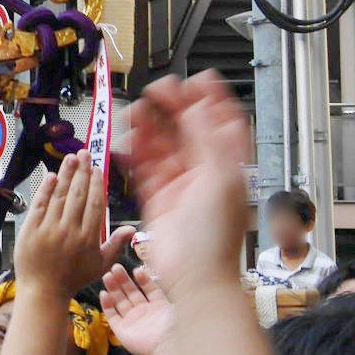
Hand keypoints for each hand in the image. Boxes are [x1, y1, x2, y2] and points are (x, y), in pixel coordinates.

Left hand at [13, 151, 130, 297]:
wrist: (43, 291)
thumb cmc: (74, 278)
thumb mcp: (100, 265)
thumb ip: (116, 244)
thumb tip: (132, 228)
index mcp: (88, 238)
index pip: (93, 204)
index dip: (95, 184)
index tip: (97, 168)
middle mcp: (69, 231)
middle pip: (77, 195)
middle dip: (82, 171)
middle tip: (85, 153)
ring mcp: (48, 229)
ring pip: (59, 196)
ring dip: (65, 174)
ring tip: (70, 158)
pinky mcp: (30, 230)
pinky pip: (39, 205)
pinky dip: (45, 190)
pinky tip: (50, 176)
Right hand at [101, 262, 172, 354]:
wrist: (167, 345)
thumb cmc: (174, 323)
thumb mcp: (179, 303)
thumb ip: (172, 290)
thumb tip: (173, 274)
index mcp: (159, 307)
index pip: (149, 290)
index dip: (143, 280)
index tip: (137, 270)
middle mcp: (145, 313)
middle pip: (131, 293)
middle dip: (123, 280)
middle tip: (116, 267)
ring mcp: (132, 321)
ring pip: (120, 301)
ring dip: (114, 288)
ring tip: (108, 275)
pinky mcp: (121, 330)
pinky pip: (112, 315)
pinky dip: (107, 305)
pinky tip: (104, 293)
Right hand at [122, 73, 252, 298]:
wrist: (194, 276)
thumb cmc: (215, 236)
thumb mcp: (219, 177)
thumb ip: (208, 138)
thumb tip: (198, 105)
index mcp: (229, 166)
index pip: (223, 123)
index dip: (213, 99)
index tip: (199, 78)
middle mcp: (206, 172)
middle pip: (189, 129)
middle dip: (174, 107)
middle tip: (157, 89)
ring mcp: (181, 185)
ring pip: (163, 145)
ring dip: (150, 126)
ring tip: (136, 110)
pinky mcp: (157, 198)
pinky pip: (143, 168)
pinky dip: (134, 152)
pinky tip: (125, 140)